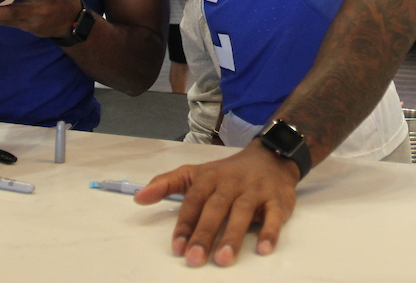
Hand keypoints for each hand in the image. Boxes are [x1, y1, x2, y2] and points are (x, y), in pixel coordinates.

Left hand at [134, 141, 299, 266]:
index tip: (176, 247)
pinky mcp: (277, 200)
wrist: (270, 157)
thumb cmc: (228, 173)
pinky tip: (263, 249)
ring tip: (224, 259)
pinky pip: (274, 215)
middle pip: (216, 207)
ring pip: (243, 212)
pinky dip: (270, 231)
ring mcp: (255, 190)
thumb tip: (138, 197)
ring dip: (233, 236)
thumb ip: (167, 184)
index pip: (194, 200)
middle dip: (205, 234)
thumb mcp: (196, 173)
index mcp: (210, 177)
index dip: (185, 224)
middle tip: (195, 259)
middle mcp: (232, 183)